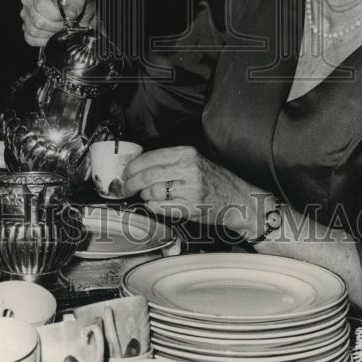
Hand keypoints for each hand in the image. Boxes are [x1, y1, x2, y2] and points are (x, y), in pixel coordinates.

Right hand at [20, 0, 95, 46]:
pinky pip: (31, 39)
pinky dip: (45, 40)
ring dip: (51, 33)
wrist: (78, 16)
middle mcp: (28, 0)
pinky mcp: (26, 30)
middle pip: (37, 20)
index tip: (67, 16)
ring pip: (34, 30)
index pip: (41, 5)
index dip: (56, 15)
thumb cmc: (77, 4)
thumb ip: (78, 0)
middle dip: (56, 25)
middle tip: (66, 24)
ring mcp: (25, 16)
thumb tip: (70, 12)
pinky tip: (54, 35)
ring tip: (61, 28)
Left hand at [124, 146, 262, 233]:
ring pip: (152, 191)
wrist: (238, 199)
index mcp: (187, 153)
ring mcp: (189, 189)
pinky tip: (153, 204)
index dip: (133, 165)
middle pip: (147, 175)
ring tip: (145, 195)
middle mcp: (188, 169)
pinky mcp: (190, 207)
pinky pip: (160, 207)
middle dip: (130, 182)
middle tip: (124, 187)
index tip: (126, 172)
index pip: (151, 157)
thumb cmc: (215, 180)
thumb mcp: (195, 160)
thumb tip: (140, 164)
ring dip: (143, 195)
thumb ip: (171, 160)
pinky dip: (152, 206)